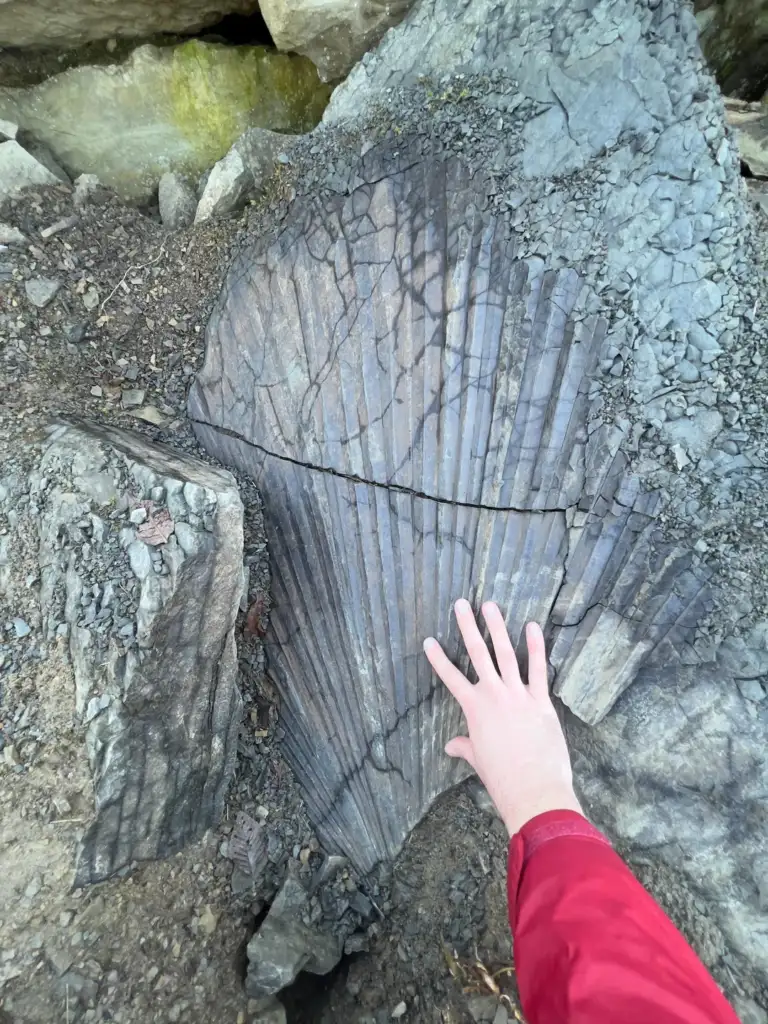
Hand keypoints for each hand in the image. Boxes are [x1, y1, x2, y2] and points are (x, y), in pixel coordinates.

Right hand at [423, 599, 582, 835]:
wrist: (532, 789)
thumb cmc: (501, 778)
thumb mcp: (478, 760)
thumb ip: (465, 746)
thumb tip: (451, 746)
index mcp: (474, 709)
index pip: (450, 678)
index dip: (438, 659)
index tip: (428, 641)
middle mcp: (493, 695)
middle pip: (478, 654)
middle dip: (468, 627)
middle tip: (461, 604)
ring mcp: (518, 695)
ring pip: (506, 653)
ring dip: (498, 628)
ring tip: (490, 606)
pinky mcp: (540, 701)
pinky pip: (538, 668)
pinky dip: (536, 647)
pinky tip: (532, 627)